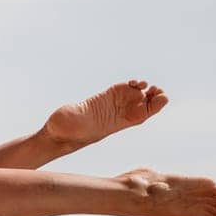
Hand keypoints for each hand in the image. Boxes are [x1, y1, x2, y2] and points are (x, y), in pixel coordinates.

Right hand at [43, 79, 166, 145]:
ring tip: (143, 84)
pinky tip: (133, 82)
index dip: (155, 105)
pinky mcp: (106, 96)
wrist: (58, 132)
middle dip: (156, 96)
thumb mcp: (78, 127)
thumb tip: (83, 116)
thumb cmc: (67, 133)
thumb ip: (82, 120)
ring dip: (147, 89)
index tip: (156, 96)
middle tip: (155, 89)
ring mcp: (114, 103)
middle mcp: (120, 113)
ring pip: (139, 95)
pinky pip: (126, 89)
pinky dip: (134, 84)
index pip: (144, 114)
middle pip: (147, 104)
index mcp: (119, 123)